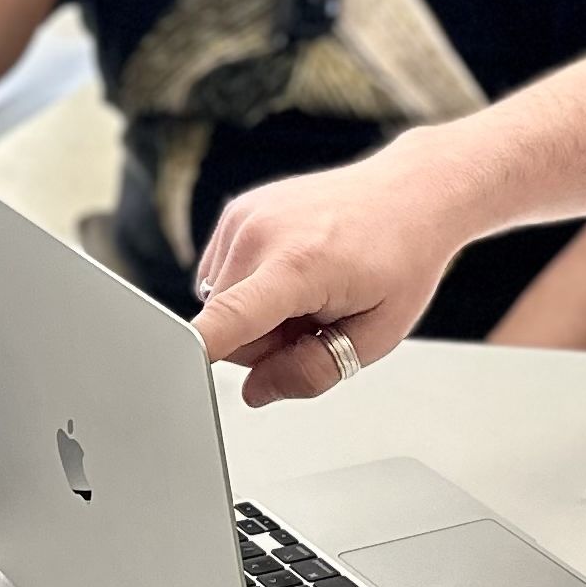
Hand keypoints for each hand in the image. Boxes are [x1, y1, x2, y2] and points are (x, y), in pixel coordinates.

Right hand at [186, 143, 469, 403]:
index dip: (196, 354)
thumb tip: (255, 392)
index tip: (174, 373)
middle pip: (225, 329)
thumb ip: (312, 372)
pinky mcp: (236, 212)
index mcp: (298, 265)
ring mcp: (244, 217)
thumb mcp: (375, 335)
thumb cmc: (401, 258)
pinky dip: (253, 286)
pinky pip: (223, 277)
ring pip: (220, 305)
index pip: (227, 320)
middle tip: (315, 320)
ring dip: (259, 313)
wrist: (411, 194)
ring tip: (310, 291)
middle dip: (264, 342)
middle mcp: (260, 233)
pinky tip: (293, 271)